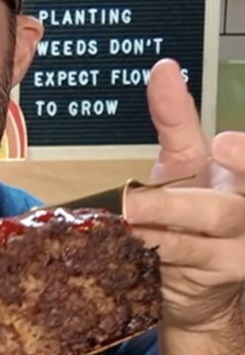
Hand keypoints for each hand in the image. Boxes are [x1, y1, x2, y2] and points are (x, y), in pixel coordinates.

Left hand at [124, 59, 244, 330]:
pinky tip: (125, 249)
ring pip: (194, 248)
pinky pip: (175, 273)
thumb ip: (176, 118)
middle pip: (222, 212)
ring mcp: (229, 258)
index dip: (244, 159)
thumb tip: (164, 68)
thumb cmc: (195, 208)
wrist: (202, 281)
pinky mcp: (203, 285)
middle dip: (178, 205)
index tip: (221, 143)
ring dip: (156, 236)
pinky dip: (150, 261)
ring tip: (122, 221)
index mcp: (244, 183)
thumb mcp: (189, 160)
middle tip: (134, 201)